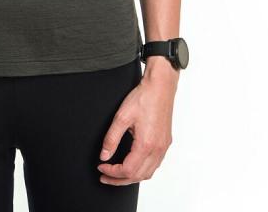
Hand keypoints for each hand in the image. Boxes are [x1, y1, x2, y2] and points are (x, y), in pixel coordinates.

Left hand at [96, 60, 177, 184]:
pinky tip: (133, 164)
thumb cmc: (143, 98)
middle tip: (105, 176)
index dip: (112, 172)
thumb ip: (111, 138)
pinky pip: (155, 165)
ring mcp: (163, 147)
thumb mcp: (121, 117)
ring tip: (117, 174)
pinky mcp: (165, 143)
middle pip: (138, 176)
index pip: (127, 170)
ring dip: (132, 177)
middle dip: (119, 180)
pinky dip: (142, 170)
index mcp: (146, 145)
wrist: (160, 87)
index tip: (101, 167)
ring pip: (148, 173)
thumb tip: (104, 156)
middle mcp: (157, 150)